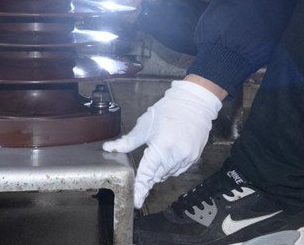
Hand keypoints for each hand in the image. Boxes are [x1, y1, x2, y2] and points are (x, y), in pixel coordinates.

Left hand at [102, 79, 221, 207]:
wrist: (194, 103)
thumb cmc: (168, 110)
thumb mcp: (145, 125)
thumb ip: (128, 141)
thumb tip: (109, 148)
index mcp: (161, 149)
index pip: (147, 174)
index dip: (141, 188)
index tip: (136, 201)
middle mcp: (176, 157)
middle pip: (157, 175)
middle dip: (150, 172)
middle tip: (148, 159)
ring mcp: (187, 158)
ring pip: (168, 173)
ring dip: (161, 168)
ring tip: (161, 150)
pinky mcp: (195, 157)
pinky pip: (179, 169)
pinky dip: (172, 166)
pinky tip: (170, 153)